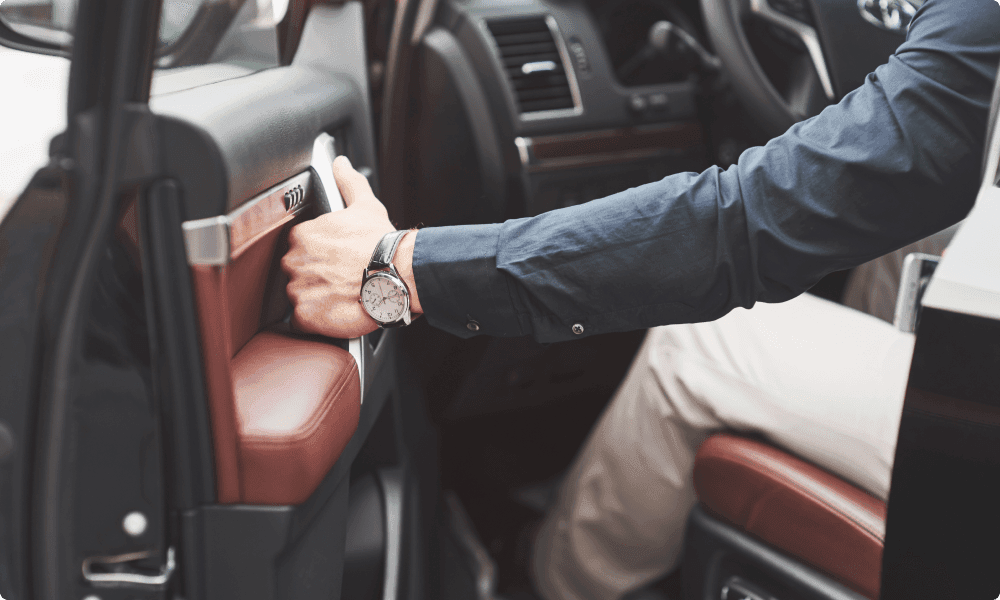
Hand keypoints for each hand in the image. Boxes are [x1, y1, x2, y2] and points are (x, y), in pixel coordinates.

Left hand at [282, 156, 420, 338]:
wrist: (396, 276)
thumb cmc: (381, 244)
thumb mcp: (364, 205)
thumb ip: (347, 183)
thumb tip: (340, 164)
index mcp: (302, 235)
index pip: (298, 247)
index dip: (317, 255)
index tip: (333, 260)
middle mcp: (294, 261)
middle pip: (296, 272)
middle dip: (314, 276)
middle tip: (338, 279)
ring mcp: (297, 289)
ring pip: (298, 296)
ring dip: (315, 298)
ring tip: (339, 296)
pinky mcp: (305, 316)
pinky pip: (301, 321)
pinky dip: (315, 319)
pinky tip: (335, 311)